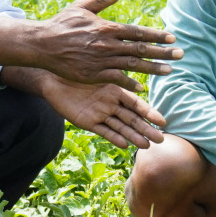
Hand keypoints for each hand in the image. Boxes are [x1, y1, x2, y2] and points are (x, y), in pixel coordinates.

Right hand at [29, 0, 180, 87]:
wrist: (42, 44)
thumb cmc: (62, 23)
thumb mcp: (83, 6)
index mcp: (106, 27)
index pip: (138, 31)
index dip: (157, 35)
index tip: (172, 37)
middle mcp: (107, 44)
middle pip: (140, 48)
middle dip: (163, 52)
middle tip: (181, 54)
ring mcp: (100, 61)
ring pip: (133, 64)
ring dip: (153, 68)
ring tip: (170, 70)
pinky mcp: (92, 74)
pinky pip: (116, 79)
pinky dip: (130, 83)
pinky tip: (143, 87)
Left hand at [37, 74, 165, 148]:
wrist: (52, 79)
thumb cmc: (75, 71)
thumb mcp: (97, 73)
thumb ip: (116, 77)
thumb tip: (137, 78)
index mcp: (115, 90)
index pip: (136, 104)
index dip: (149, 113)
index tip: (163, 122)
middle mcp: (110, 104)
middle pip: (131, 118)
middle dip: (146, 129)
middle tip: (160, 140)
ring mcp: (100, 114)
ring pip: (120, 127)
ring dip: (133, 136)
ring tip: (146, 145)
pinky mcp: (87, 122)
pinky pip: (103, 130)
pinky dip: (113, 137)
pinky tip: (125, 144)